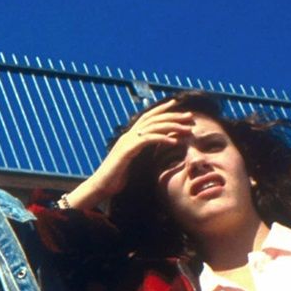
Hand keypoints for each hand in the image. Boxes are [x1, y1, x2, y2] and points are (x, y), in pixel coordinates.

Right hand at [65, 103, 195, 208]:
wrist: (100, 186)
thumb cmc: (117, 178)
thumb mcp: (133, 163)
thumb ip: (143, 154)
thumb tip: (156, 152)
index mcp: (130, 137)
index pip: (147, 118)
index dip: (162, 109)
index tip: (177, 105)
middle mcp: (128, 136)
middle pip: (153, 119)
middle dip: (173, 115)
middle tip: (190, 116)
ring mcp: (127, 142)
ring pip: (153, 127)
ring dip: (172, 126)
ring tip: (187, 128)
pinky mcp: (127, 150)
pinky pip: (147, 140)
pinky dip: (162, 139)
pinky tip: (174, 141)